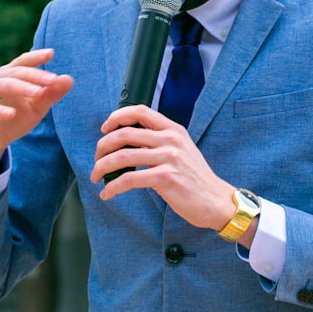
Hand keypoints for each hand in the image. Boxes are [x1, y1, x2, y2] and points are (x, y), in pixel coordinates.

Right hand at [0, 49, 73, 177]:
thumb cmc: (14, 120)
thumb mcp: (36, 108)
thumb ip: (51, 94)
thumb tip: (69, 79)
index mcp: (9, 77)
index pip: (22, 63)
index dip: (35, 57)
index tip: (51, 53)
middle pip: (15, 73)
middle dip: (35, 76)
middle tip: (53, 79)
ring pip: (1, 86)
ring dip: (20, 87)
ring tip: (38, 93)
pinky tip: (11, 113)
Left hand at [91, 105, 237, 234]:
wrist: (216, 200)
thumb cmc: (195, 179)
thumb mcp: (182, 151)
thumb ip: (161, 142)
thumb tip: (128, 143)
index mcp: (174, 130)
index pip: (140, 111)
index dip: (117, 117)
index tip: (105, 128)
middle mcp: (171, 140)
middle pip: (125, 134)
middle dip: (103, 146)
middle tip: (97, 159)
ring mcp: (169, 158)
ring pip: (123, 156)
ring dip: (102, 167)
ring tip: (96, 177)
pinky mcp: (166, 178)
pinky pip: (129, 178)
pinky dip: (113, 187)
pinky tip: (107, 194)